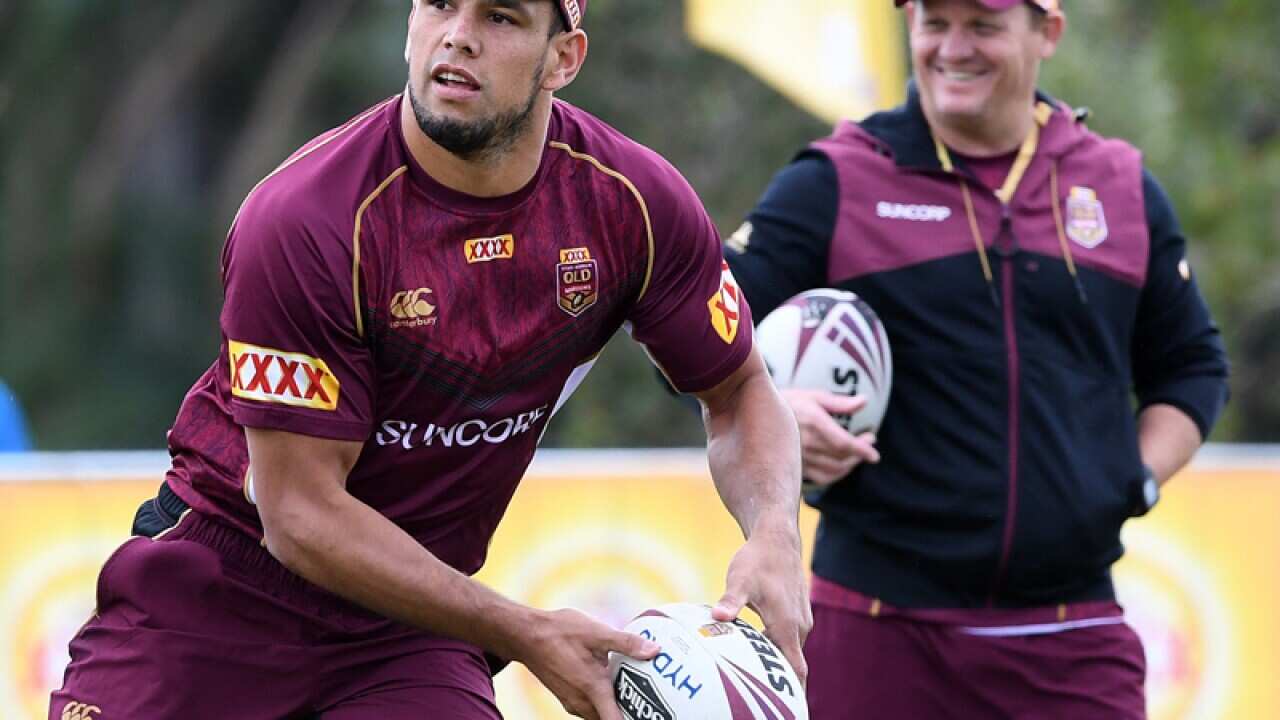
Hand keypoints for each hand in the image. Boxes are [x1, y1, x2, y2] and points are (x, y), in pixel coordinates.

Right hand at [515, 608, 658, 719]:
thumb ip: (626, 643)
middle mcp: (582, 702)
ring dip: (615, 708)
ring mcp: (572, 702)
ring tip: (635, 692)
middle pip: (610, 719)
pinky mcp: (566, 697)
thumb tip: (655, 651)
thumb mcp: (596, 632)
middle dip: (628, 713)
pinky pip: (590, 709)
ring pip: (599, 715)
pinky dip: (602, 703)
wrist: (526, 635)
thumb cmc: (560, 632)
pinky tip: (611, 683)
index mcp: (593, 689)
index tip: (650, 714)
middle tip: (650, 703)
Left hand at [712, 525, 812, 687]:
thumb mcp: (740, 580)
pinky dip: (774, 649)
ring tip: (754, 679)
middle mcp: (798, 626)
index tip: (790, 710)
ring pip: (788, 651)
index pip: (796, 669)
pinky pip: (787, 639)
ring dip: (774, 664)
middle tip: (761, 697)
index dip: (793, 692)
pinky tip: (753, 650)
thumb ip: (730, 601)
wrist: (776, 539)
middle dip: (779, 683)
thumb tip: (717, 617)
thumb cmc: (758, 560)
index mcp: (787, 626)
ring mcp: (799, 619)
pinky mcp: (795, 613)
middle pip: (791, 664)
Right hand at [782, 388, 879, 485]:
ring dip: (850, 466)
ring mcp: (800, 457)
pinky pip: (821, 477)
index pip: (844, 443)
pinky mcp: (794, 466)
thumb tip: (864, 401)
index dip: (862, 450)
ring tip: (857, 456)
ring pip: (833, 470)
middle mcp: (807, 442)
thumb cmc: (789, 402)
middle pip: (842, 457)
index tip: (875, 455)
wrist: (757, 415)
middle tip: (868, 442)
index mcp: (815, 423)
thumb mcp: (814, 396)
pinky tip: (841, 467)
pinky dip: (836, 475)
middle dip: (860, 454)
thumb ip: (840, 403)